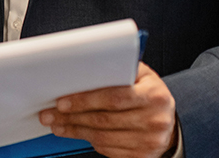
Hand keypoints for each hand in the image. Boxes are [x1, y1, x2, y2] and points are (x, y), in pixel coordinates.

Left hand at [39, 63, 177, 157]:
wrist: (168, 120)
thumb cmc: (149, 93)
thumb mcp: (141, 75)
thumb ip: (119, 69)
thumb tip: (84, 68)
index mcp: (154, 94)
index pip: (114, 97)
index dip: (85, 100)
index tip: (62, 101)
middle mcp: (155, 120)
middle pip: (104, 120)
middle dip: (72, 117)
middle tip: (50, 114)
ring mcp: (150, 141)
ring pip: (103, 138)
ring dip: (75, 131)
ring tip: (58, 125)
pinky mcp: (142, 156)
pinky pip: (109, 150)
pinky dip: (90, 142)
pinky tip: (78, 133)